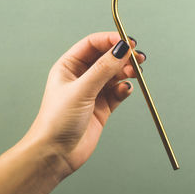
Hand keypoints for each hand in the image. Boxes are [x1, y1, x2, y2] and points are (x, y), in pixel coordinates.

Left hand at [22, 32, 145, 174]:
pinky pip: (118, 92)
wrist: (56, 153)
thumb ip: (103, 69)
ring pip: (115, 74)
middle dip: (122, 56)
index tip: (127, 42)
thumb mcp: (81, 90)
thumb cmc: (58, 121)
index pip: (92, 44)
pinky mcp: (103, 106)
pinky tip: (126, 90)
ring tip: (136, 72)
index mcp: (69, 66)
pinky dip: (124, 89)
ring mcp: (94, 91)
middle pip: (106, 58)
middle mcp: (82, 77)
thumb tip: (121, 49)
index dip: (110, 40)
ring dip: (126, 72)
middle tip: (137, 57)